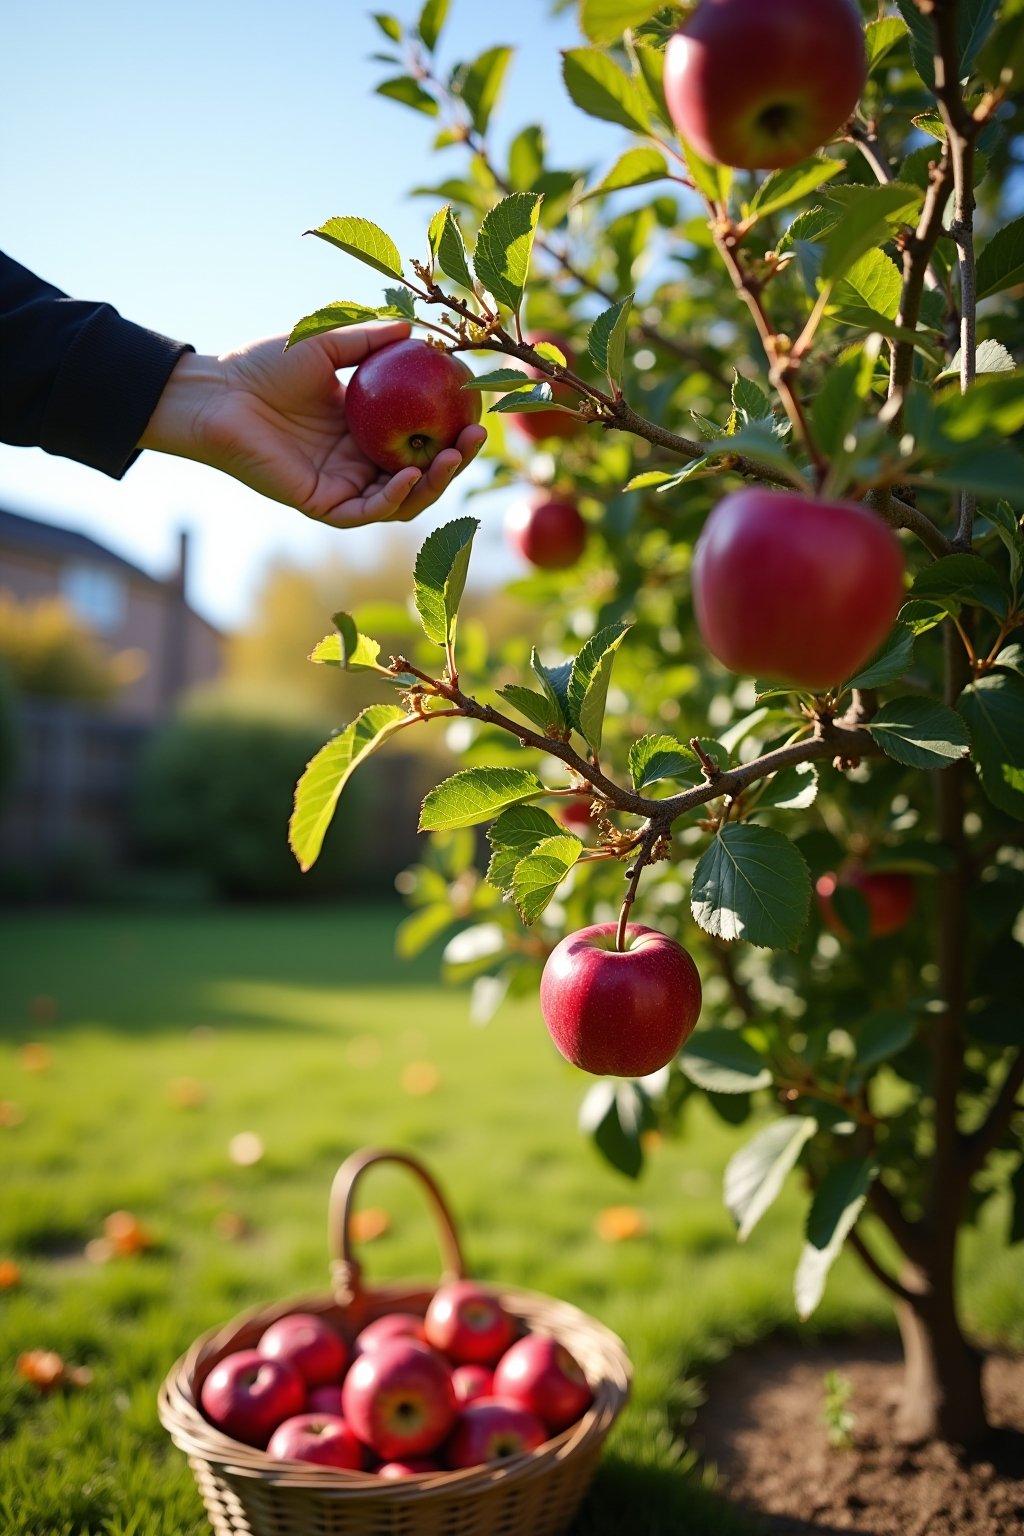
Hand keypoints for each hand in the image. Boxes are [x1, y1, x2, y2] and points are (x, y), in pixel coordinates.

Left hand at [140, 320, 486, 526]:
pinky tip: (408, 476)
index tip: (477, 409)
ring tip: (452, 455)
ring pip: (402, 500)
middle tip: (476, 437)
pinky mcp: (321, 504)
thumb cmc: (263, 365)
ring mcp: (342, 486)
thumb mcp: (328, 344)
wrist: (217, 393)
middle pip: (421, 474)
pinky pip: (367, 512)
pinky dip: (392, 498)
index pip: (422, 438)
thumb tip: (416, 328)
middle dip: (455, 462)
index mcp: (365, 429)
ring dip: (432, 482)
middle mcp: (358, 462)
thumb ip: (370, 340)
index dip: (452, 430)